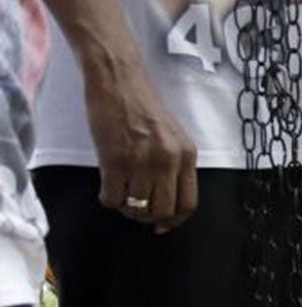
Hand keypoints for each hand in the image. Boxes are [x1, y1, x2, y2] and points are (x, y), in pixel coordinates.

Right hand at [85, 61, 198, 232]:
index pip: (188, 203)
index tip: (162, 226)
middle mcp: (168, 160)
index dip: (174, 221)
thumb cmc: (142, 105)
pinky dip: (108, 198)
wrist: (118, 79)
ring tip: (120, 192)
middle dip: (147, 216)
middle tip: (136, 207)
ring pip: (136, 207)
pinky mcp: (114, 160)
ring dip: (126, 207)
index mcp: (187, 154)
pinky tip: (107, 185)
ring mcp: (141, 161)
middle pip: (162, 211)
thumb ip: (174, 165)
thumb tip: (167, 203)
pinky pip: (112, 198)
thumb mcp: (172, 135)